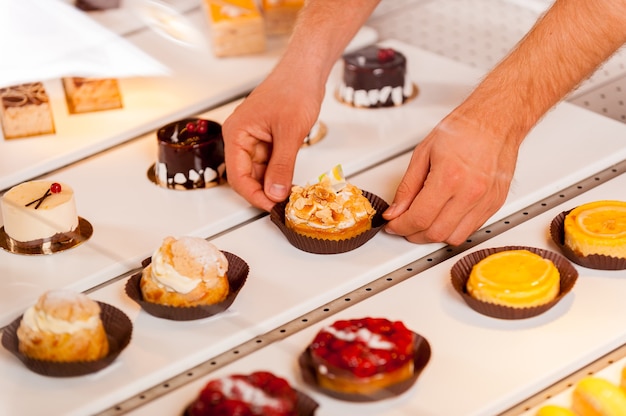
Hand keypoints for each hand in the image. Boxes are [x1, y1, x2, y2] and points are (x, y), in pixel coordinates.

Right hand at [222, 72, 323, 210]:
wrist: (306, 70)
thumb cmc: (294, 89)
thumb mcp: (290, 132)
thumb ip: (281, 165)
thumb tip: (275, 192)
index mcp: (236, 133)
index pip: (237, 175)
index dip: (254, 195)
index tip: (271, 207)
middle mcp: (240, 137)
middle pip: (246, 176)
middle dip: (263, 191)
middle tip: (282, 206)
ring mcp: (254, 138)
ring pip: (259, 171)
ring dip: (272, 183)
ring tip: (289, 195)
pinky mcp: (267, 138)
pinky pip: (269, 162)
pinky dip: (279, 173)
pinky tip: (289, 181)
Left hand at [383, 111, 521, 244]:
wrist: (495, 120)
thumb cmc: (463, 129)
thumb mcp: (423, 153)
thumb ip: (407, 187)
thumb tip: (396, 210)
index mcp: (450, 177)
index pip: (419, 218)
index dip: (400, 227)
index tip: (393, 225)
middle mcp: (471, 192)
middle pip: (436, 233)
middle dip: (414, 234)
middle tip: (404, 225)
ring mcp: (486, 200)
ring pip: (454, 237)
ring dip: (434, 235)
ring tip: (424, 221)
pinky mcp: (496, 204)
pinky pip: (471, 229)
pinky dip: (453, 229)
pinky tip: (444, 217)